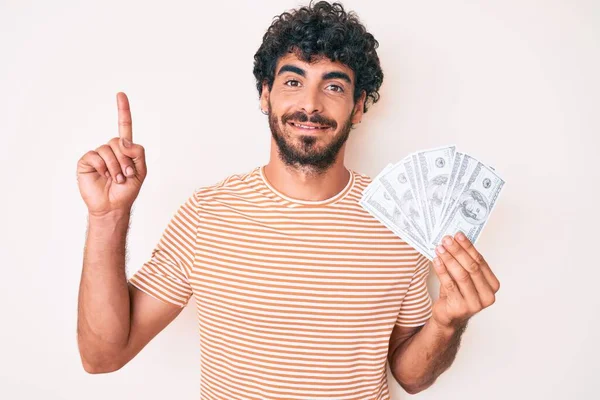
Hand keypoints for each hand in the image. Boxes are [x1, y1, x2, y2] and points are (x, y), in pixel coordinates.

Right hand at [76, 92, 147, 216]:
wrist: (113, 206)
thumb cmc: (127, 190)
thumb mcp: (141, 170)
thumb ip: (137, 152)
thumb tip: (123, 140)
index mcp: (124, 150)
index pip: (124, 127)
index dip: (123, 111)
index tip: (120, 94)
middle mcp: (110, 149)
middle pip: (119, 141)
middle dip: (125, 160)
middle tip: (126, 175)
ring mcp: (98, 155)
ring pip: (108, 149)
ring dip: (116, 166)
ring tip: (116, 179)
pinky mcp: (86, 161)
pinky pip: (95, 156)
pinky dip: (103, 167)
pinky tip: (103, 176)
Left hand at [430, 231, 499, 330]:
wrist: (449, 316)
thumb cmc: (457, 293)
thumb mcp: (465, 277)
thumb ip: (465, 262)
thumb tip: (456, 240)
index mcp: (492, 285)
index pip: (480, 261)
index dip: (468, 247)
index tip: (458, 235)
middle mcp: (487, 295)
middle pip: (472, 267)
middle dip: (458, 251)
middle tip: (447, 240)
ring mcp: (475, 303)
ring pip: (461, 275)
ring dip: (449, 259)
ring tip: (440, 248)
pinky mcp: (460, 307)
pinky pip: (450, 284)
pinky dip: (442, 271)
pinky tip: (436, 261)